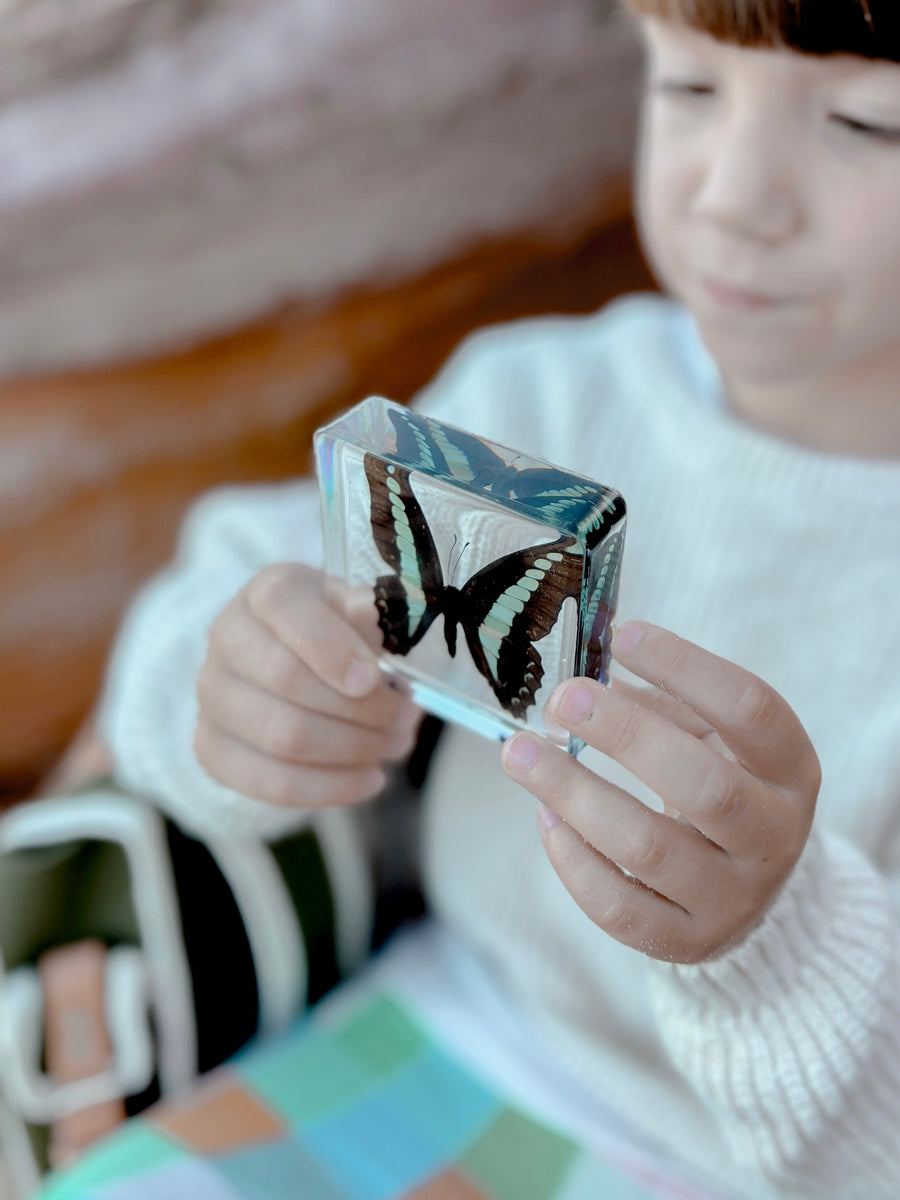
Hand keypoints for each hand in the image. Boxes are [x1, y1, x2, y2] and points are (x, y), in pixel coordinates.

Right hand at [194, 563, 420, 806]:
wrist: (289, 660)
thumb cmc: (337, 632)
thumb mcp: (359, 610)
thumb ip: (375, 619)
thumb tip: (391, 637)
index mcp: (267, 592)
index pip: (285, 609)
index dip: (331, 648)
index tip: (372, 679)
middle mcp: (227, 637)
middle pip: (285, 679)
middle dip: (357, 707)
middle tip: (403, 717)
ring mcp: (212, 695)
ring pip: (281, 736)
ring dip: (351, 749)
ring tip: (393, 746)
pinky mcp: (212, 748)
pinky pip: (270, 782)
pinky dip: (329, 788)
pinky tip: (369, 780)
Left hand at [501, 622, 819, 962]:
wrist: (751, 890)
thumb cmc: (720, 786)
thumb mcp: (714, 738)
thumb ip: (662, 704)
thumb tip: (587, 672)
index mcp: (790, 769)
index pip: (750, 710)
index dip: (686, 668)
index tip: (622, 634)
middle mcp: (773, 835)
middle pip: (704, 785)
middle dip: (625, 734)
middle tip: (562, 697)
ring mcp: (733, 896)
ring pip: (649, 847)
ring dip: (574, 791)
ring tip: (520, 751)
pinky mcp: (687, 941)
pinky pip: (619, 905)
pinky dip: (573, 858)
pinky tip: (545, 815)